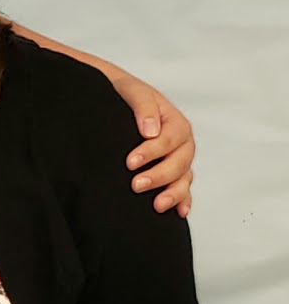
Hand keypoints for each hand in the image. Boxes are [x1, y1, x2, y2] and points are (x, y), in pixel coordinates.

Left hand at [110, 74, 194, 216]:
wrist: (119, 100)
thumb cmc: (127, 95)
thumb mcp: (133, 92)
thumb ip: (144, 106)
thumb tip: (150, 131)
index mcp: (175, 122)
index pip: (169, 140)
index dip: (151, 152)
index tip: (130, 162)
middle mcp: (182, 143)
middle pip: (179, 163)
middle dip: (159, 176)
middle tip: (136, 185)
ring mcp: (179, 159)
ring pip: (183, 178)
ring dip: (173, 193)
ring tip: (156, 205)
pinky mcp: (173, 173)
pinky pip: (184, 188)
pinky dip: (183, 200)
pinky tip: (179, 212)